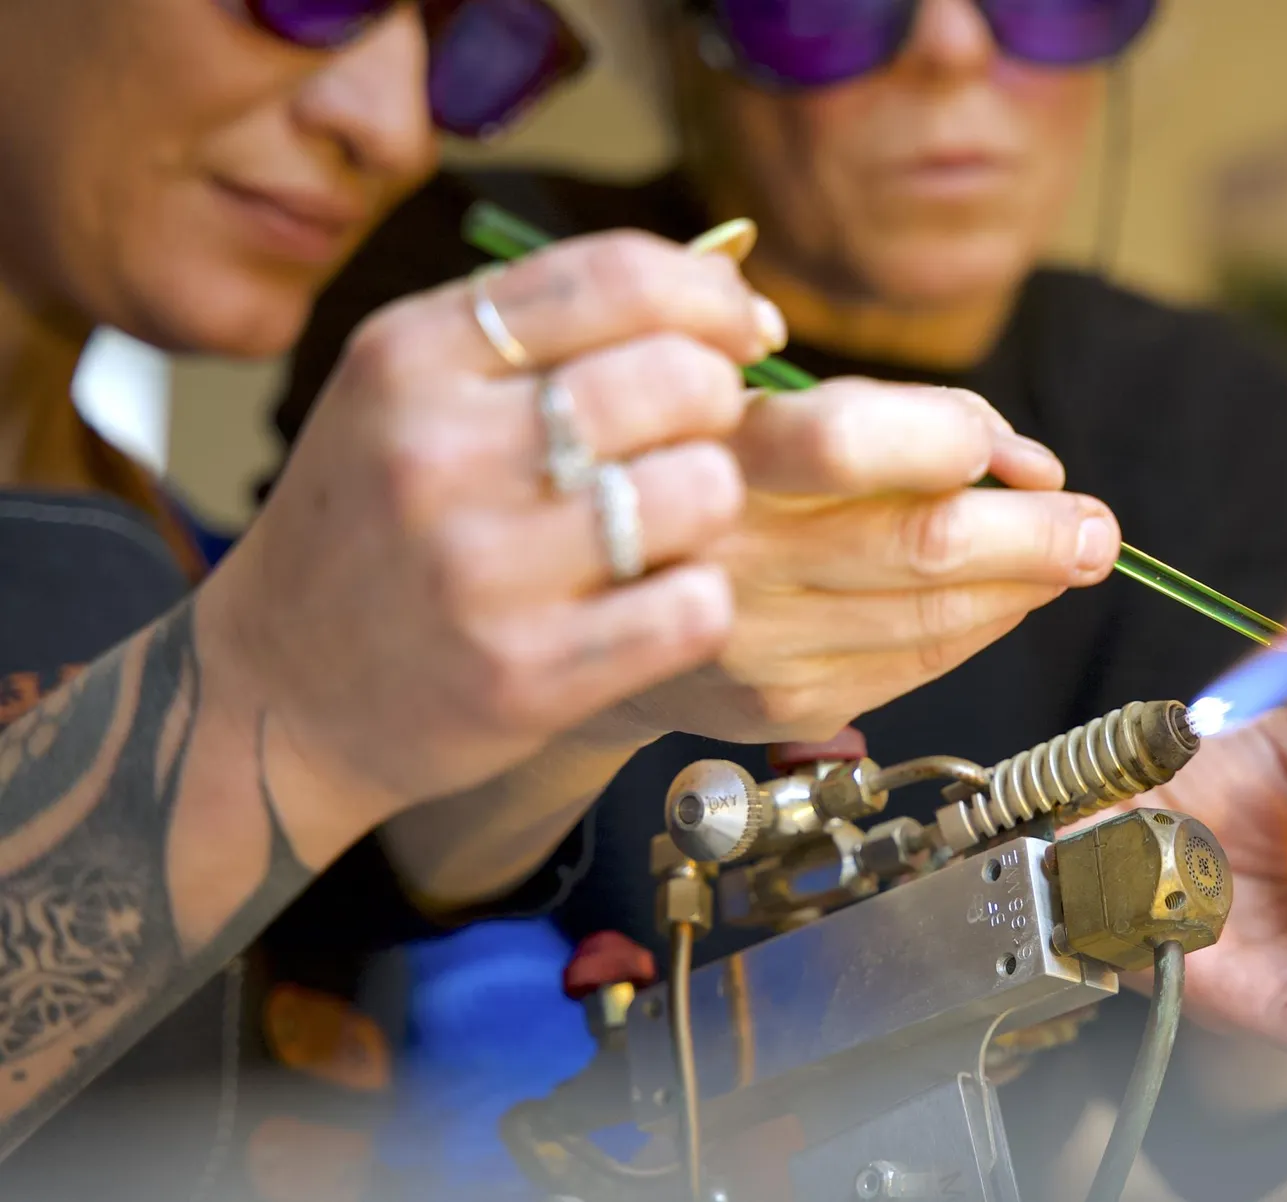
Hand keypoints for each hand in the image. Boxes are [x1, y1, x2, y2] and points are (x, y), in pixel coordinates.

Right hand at [201, 230, 778, 825]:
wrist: (279, 691)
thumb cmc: (376, 523)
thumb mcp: (414, 390)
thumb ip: (548, 327)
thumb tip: (735, 291)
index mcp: (412, 354)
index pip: (618, 276)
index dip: (712, 298)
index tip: (739, 334)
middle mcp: (437, 450)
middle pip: (676, 379)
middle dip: (719, 401)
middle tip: (699, 436)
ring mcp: (478, 569)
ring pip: (702, 490)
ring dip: (712, 504)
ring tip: (669, 522)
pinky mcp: (524, 674)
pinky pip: (694, 608)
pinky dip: (699, 601)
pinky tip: (656, 600)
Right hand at [605, 382, 1119, 743]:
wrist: (604, 606)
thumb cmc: (710, 479)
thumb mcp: (764, 401)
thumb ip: (892, 412)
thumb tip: (1024, 462)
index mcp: (719, 449)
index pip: (848, 440)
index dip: (954, 440)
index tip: (1020, 455)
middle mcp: (732, 550)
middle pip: (916, 545)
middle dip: (1034, 536)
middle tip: (1096, 529)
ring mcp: (757, 640)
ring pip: (928, 620)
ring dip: (1022, 588)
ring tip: (1069, 557)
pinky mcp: (781, 704)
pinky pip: (910, 668)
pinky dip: (977, 632)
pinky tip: (1005, 602)